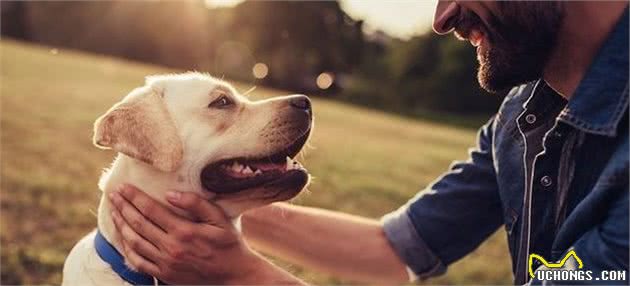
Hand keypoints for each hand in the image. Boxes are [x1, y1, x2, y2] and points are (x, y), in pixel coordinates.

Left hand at [108, 185, 266, 284]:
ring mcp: (165, 263)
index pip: (151, 210)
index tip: (123, 186)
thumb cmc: (228, 243)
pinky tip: (123, 237)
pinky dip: (126, 248)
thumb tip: (170, 194)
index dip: (135, 197)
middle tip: (113, 195)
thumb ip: (197, 204)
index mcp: (184, 231)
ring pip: (134, 242)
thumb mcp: (219, 219)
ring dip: (121, 225)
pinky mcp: (164, 274)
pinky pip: (137, 261)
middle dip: (123, 207)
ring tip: (114, 211)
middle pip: (138, 224)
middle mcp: (171, 247)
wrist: (233, 274)